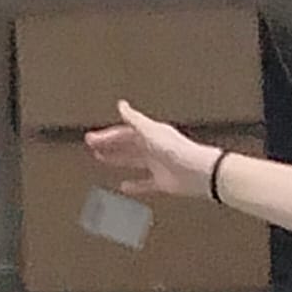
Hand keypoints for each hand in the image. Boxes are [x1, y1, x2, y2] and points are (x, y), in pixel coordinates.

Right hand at [84, 101, 221, 198]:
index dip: (107, 135)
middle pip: (126, 145)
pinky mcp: (162, 182)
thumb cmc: (178, 150)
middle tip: (92, 145)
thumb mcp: (152, 131)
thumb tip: (122, 104)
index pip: (124, 132)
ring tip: (101, 159)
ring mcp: (157, 164)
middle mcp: (153, 148)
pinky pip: (145, 183)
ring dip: (116, 159)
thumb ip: (135, 119)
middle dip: (108, 144)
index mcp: (151, 134)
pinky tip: (124, 186)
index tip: (92, 138)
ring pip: (132, 160)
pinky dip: (134, 185)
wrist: (200, 172)